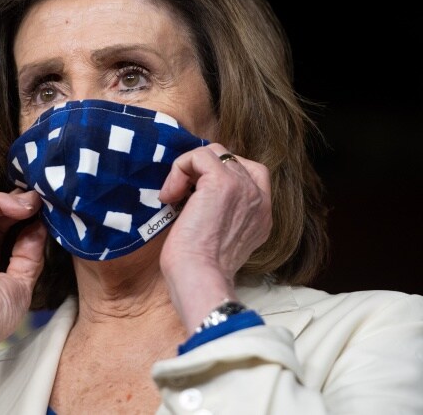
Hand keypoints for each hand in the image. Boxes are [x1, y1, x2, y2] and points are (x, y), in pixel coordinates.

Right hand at [0, 190, 45, 391]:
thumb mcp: (21, 283)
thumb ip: (29, 254)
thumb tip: (39, 227)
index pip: (4, 227)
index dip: (24, 216)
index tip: (47, 210)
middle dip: (19, 203)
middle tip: (42, 199)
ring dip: (10, 199)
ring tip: (33, 202)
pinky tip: (19, 207)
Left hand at [158, 144, 271, 332]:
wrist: (199, 278)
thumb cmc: (199, 268)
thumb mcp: (220, 238)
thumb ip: (222, 214)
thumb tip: (195, 193)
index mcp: (262, 213)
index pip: (250, 171)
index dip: (219, 173)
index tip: (196, 194)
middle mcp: (259, 197)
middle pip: (229, 159)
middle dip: (200, 171)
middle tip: (181, 195)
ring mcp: (244, 187)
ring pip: (213, 153)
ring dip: (187, 170)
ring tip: (174, 196)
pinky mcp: (222, 182)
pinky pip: (198, 156)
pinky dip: (179, 170)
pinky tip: (170, 196)